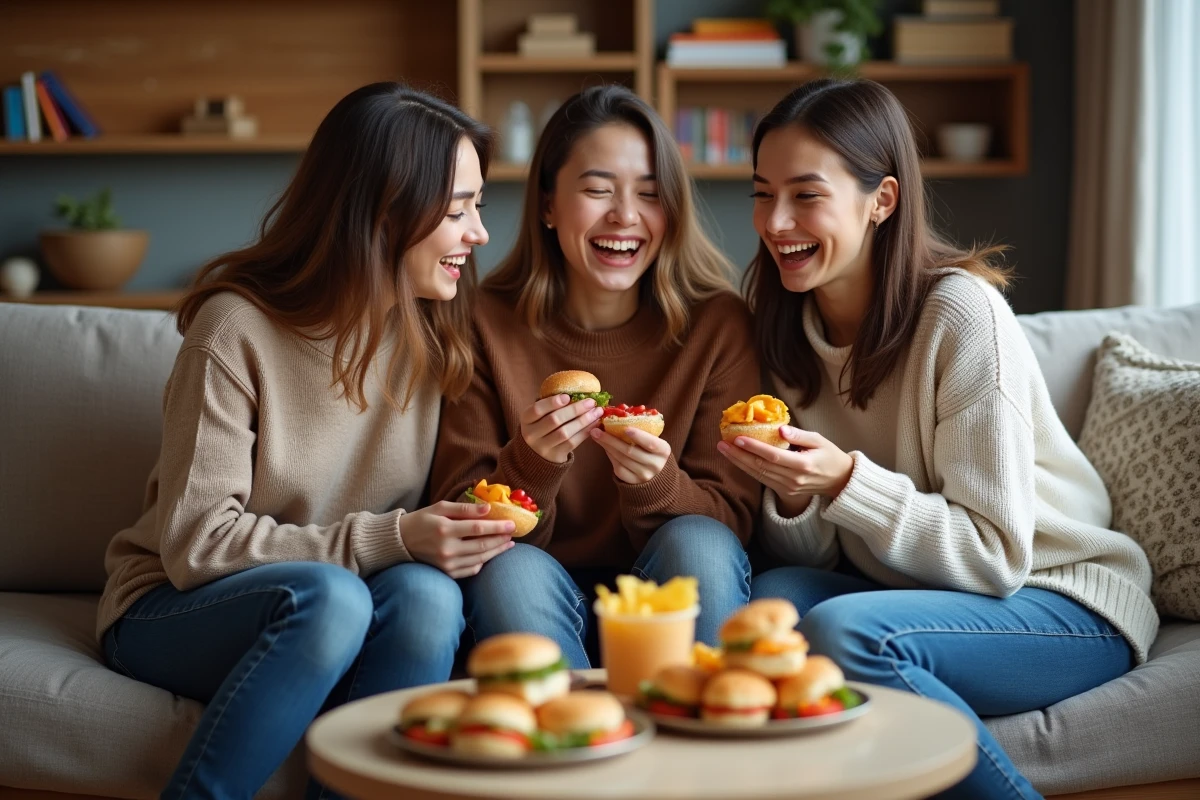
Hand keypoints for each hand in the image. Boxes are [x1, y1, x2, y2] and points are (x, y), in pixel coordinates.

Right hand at [399, 500, 514, 577]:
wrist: (400, 542)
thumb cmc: (422, 520)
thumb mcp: (440, 507)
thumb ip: (464, 509)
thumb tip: (488, 509)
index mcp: (444, 529)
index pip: (478, 528)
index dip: (497, 526)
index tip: (512, 524)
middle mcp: (446, 549)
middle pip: (482, 545)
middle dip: (501, 539)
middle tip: (513, 533)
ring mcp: (447, 564)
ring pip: (480, 558)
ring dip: (497, 551)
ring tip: (508, 543)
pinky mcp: (447, 573)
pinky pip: (471, 569)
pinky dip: (483, 562)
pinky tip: (490, 554)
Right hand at [520, 394, 604, 462]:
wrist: (538, 453)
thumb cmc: (543, 426)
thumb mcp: (540, 415)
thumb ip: (552, 404)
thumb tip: (578, 392)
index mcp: (526, 419)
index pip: (537, 409)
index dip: (552, 402)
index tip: (568, 396)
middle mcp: (531, 434)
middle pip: (554, 420)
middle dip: (575, 410)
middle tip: (591, 402)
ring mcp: (542, 447)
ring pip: (565, 432)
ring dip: (583, 421)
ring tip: (596, 412)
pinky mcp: (555, 455)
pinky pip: (572, 443)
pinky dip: (585, 432)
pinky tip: (594, 424)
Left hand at [590, 426, 670, 484]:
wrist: (657, 475)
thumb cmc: (652, 450)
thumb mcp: (653, 439)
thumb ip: (641, 427)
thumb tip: (622, 409)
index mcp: (663, 451)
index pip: (651, 443)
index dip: (638, 436)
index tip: (625, 428)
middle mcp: (655, 465)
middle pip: (630, 451)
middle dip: (612, 439)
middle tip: (597, 429)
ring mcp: (644, 475)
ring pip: (621, 459)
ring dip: (607, 446)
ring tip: (596, 435)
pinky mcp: (632, 481)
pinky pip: (618, 467)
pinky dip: (610, 455)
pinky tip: (604, 447)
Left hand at [717, 426, 853, 513]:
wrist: (840, 481)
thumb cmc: (830, 455)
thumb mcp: (820, 440)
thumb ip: (800, 435)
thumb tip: (780, 430)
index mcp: (803, 465)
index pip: (773, 456)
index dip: (754, 448)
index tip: (738, 438)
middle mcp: (793, 479)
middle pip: (761, 467)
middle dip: (739, 455)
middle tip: (722, 443)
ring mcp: (788, 488)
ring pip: (758, 475)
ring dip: (739, 463)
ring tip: (724, 450)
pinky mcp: (784, 491)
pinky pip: (762, 479)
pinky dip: (748, 470)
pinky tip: (737, 460)